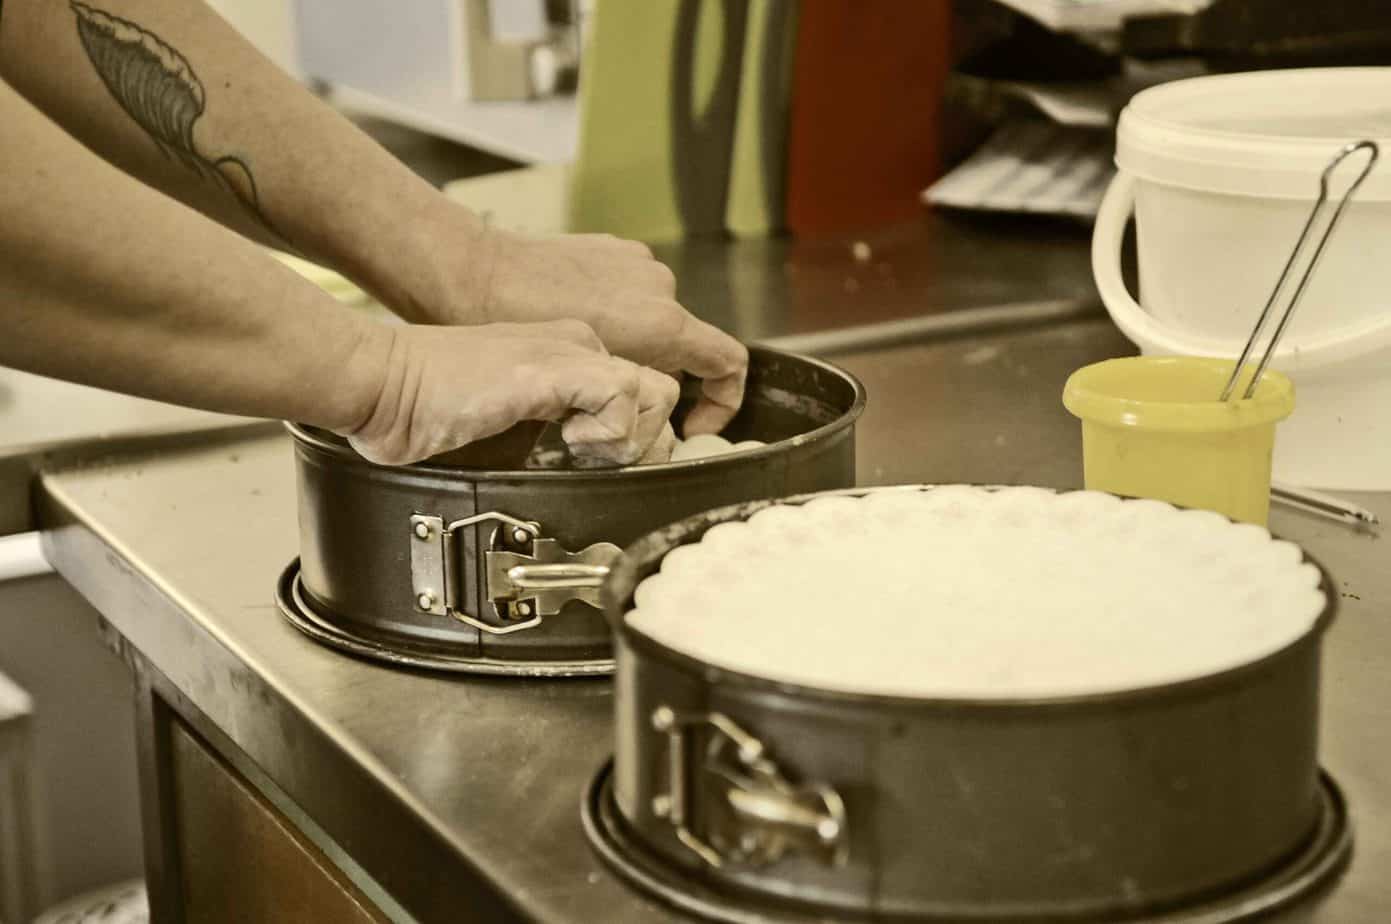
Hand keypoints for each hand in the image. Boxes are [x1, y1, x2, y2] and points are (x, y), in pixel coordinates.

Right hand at [343, 321, 679, 466]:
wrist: (381, 386)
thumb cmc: (428, 412)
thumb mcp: (513, 433)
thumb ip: (559, 442)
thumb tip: (600, 474)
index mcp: (570, 357)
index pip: (644, 393)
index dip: (638, 440)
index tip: (603, 465)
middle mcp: (579, 346)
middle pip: (660, 395)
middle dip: (642, 444)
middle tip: (595, 464)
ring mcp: (570, 351)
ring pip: (654, 395)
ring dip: (627, 441)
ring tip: (578, 451)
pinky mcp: (555, 367)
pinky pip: (623, 397)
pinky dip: (608, 433)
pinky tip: (566, 440)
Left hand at [438, 220, 748, 436]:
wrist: (474, 274)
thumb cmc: (520, 331)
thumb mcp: (587, 381)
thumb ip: (636, 387)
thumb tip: (653, 400)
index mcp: (663, 323)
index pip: (730, 364)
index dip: (723, 404)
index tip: (692, 425)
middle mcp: (661, 287)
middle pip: (684, 349)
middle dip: (657, 378)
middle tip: (612, 401)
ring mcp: (637, 262)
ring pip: (654, 323)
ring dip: (633, 348)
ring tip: (584, 363)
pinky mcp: (611, 247)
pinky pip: (629, 292)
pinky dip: (614, 315)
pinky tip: (571, 327)